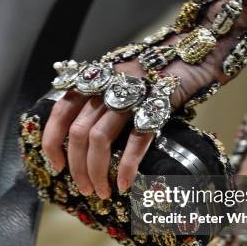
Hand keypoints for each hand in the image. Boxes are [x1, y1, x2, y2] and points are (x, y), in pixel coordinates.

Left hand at [41, 53, 218, 198]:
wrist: (193, 53)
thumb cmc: (157, 70)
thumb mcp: (122, 79)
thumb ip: (103, 99)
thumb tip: (86, 140)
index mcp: (96, 79)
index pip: (60, 111)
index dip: (53, 141)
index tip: (57, 165)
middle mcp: (107, 85)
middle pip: (79, 132)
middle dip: (78, 167)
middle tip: (86, 189)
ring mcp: (131, 94)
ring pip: (99, 139)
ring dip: (96, 171)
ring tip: (103, 192)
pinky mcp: (157, 104)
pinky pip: (136, 139)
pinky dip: (128, 165)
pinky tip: (126, 183)